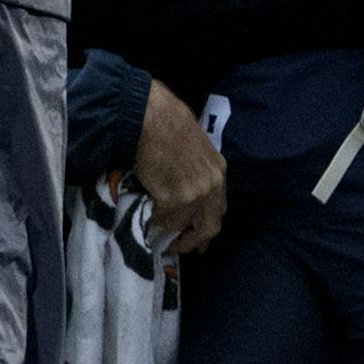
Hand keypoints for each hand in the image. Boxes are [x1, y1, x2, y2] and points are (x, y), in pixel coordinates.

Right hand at [133, 79, 225, 254]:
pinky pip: (162, 220)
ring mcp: (195, 194)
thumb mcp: (194, 144)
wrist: (150, 116)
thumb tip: (182, 184)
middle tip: (176, 247)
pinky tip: (144, 214)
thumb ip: (195, 168)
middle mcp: (212, 185)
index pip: (219, 207)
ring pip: (180, 225)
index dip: (207, 225)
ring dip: (165, 228)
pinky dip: (152, 221)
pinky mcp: (174, 200)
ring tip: (152, 225)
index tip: (198, 239)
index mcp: (219, 170)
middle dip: (193, 241)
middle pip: (209, 226)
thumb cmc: (166, 120)